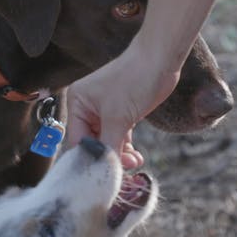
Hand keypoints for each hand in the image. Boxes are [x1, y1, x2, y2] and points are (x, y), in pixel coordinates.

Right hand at [66, 36, 179, 167]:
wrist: (159, 59)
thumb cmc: (135, 80)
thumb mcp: (118, 118)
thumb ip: (108, 147)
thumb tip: (104, 173)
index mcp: (78, 102)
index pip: (77, 140)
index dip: (90, 159)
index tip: (103, 177)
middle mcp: (87, 106)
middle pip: (92, 143)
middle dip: (108, 158)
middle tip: (124, 172)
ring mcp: (104, 109)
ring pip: (107, 142)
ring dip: (120, 155)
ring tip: (135, 162)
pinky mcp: (121, 112)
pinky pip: (118, 136)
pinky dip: (126, 148)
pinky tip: (137, 156)